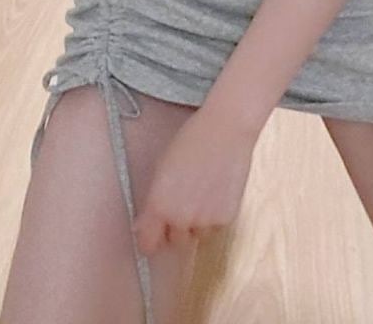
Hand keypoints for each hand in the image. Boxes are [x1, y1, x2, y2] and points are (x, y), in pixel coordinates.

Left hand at [132, 106, 255, 257]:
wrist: (226, 129)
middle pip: (174, 242)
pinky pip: (216, 227)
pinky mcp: (226, 218)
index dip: (150, 239)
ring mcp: (204, 221)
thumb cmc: (192, 140)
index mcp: (158, 205)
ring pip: (197, 236)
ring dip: (197, 223)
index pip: (148, 243)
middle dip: (176, 229)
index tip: (153, 234)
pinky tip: (217, 191)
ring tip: (203, 194)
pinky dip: (216, 216)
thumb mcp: (162, 168)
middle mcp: (180, 219)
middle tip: (183, 206)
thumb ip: (154, 200)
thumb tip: (146, 223)